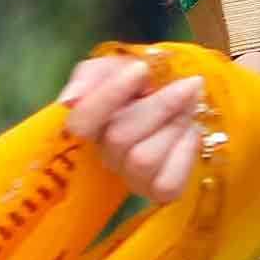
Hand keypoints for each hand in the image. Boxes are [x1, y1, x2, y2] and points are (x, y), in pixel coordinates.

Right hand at [60, 49, 211, 200]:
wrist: (173, 94)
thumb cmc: (137, 82)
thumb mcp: (111, 68)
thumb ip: (89, 76)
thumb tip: (69, 100)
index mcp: (88, 125)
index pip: (81, 122)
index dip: (109, 95)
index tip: (140, 68)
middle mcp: (105, 155)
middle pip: (120, 138)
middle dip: (160, 106)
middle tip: (188, 84)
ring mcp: (131, 178)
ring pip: (144, 160)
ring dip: (175, 126)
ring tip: (190, 107)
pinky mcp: (158, 192)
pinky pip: (167, 184)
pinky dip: (185, 153)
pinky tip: (189, 134)